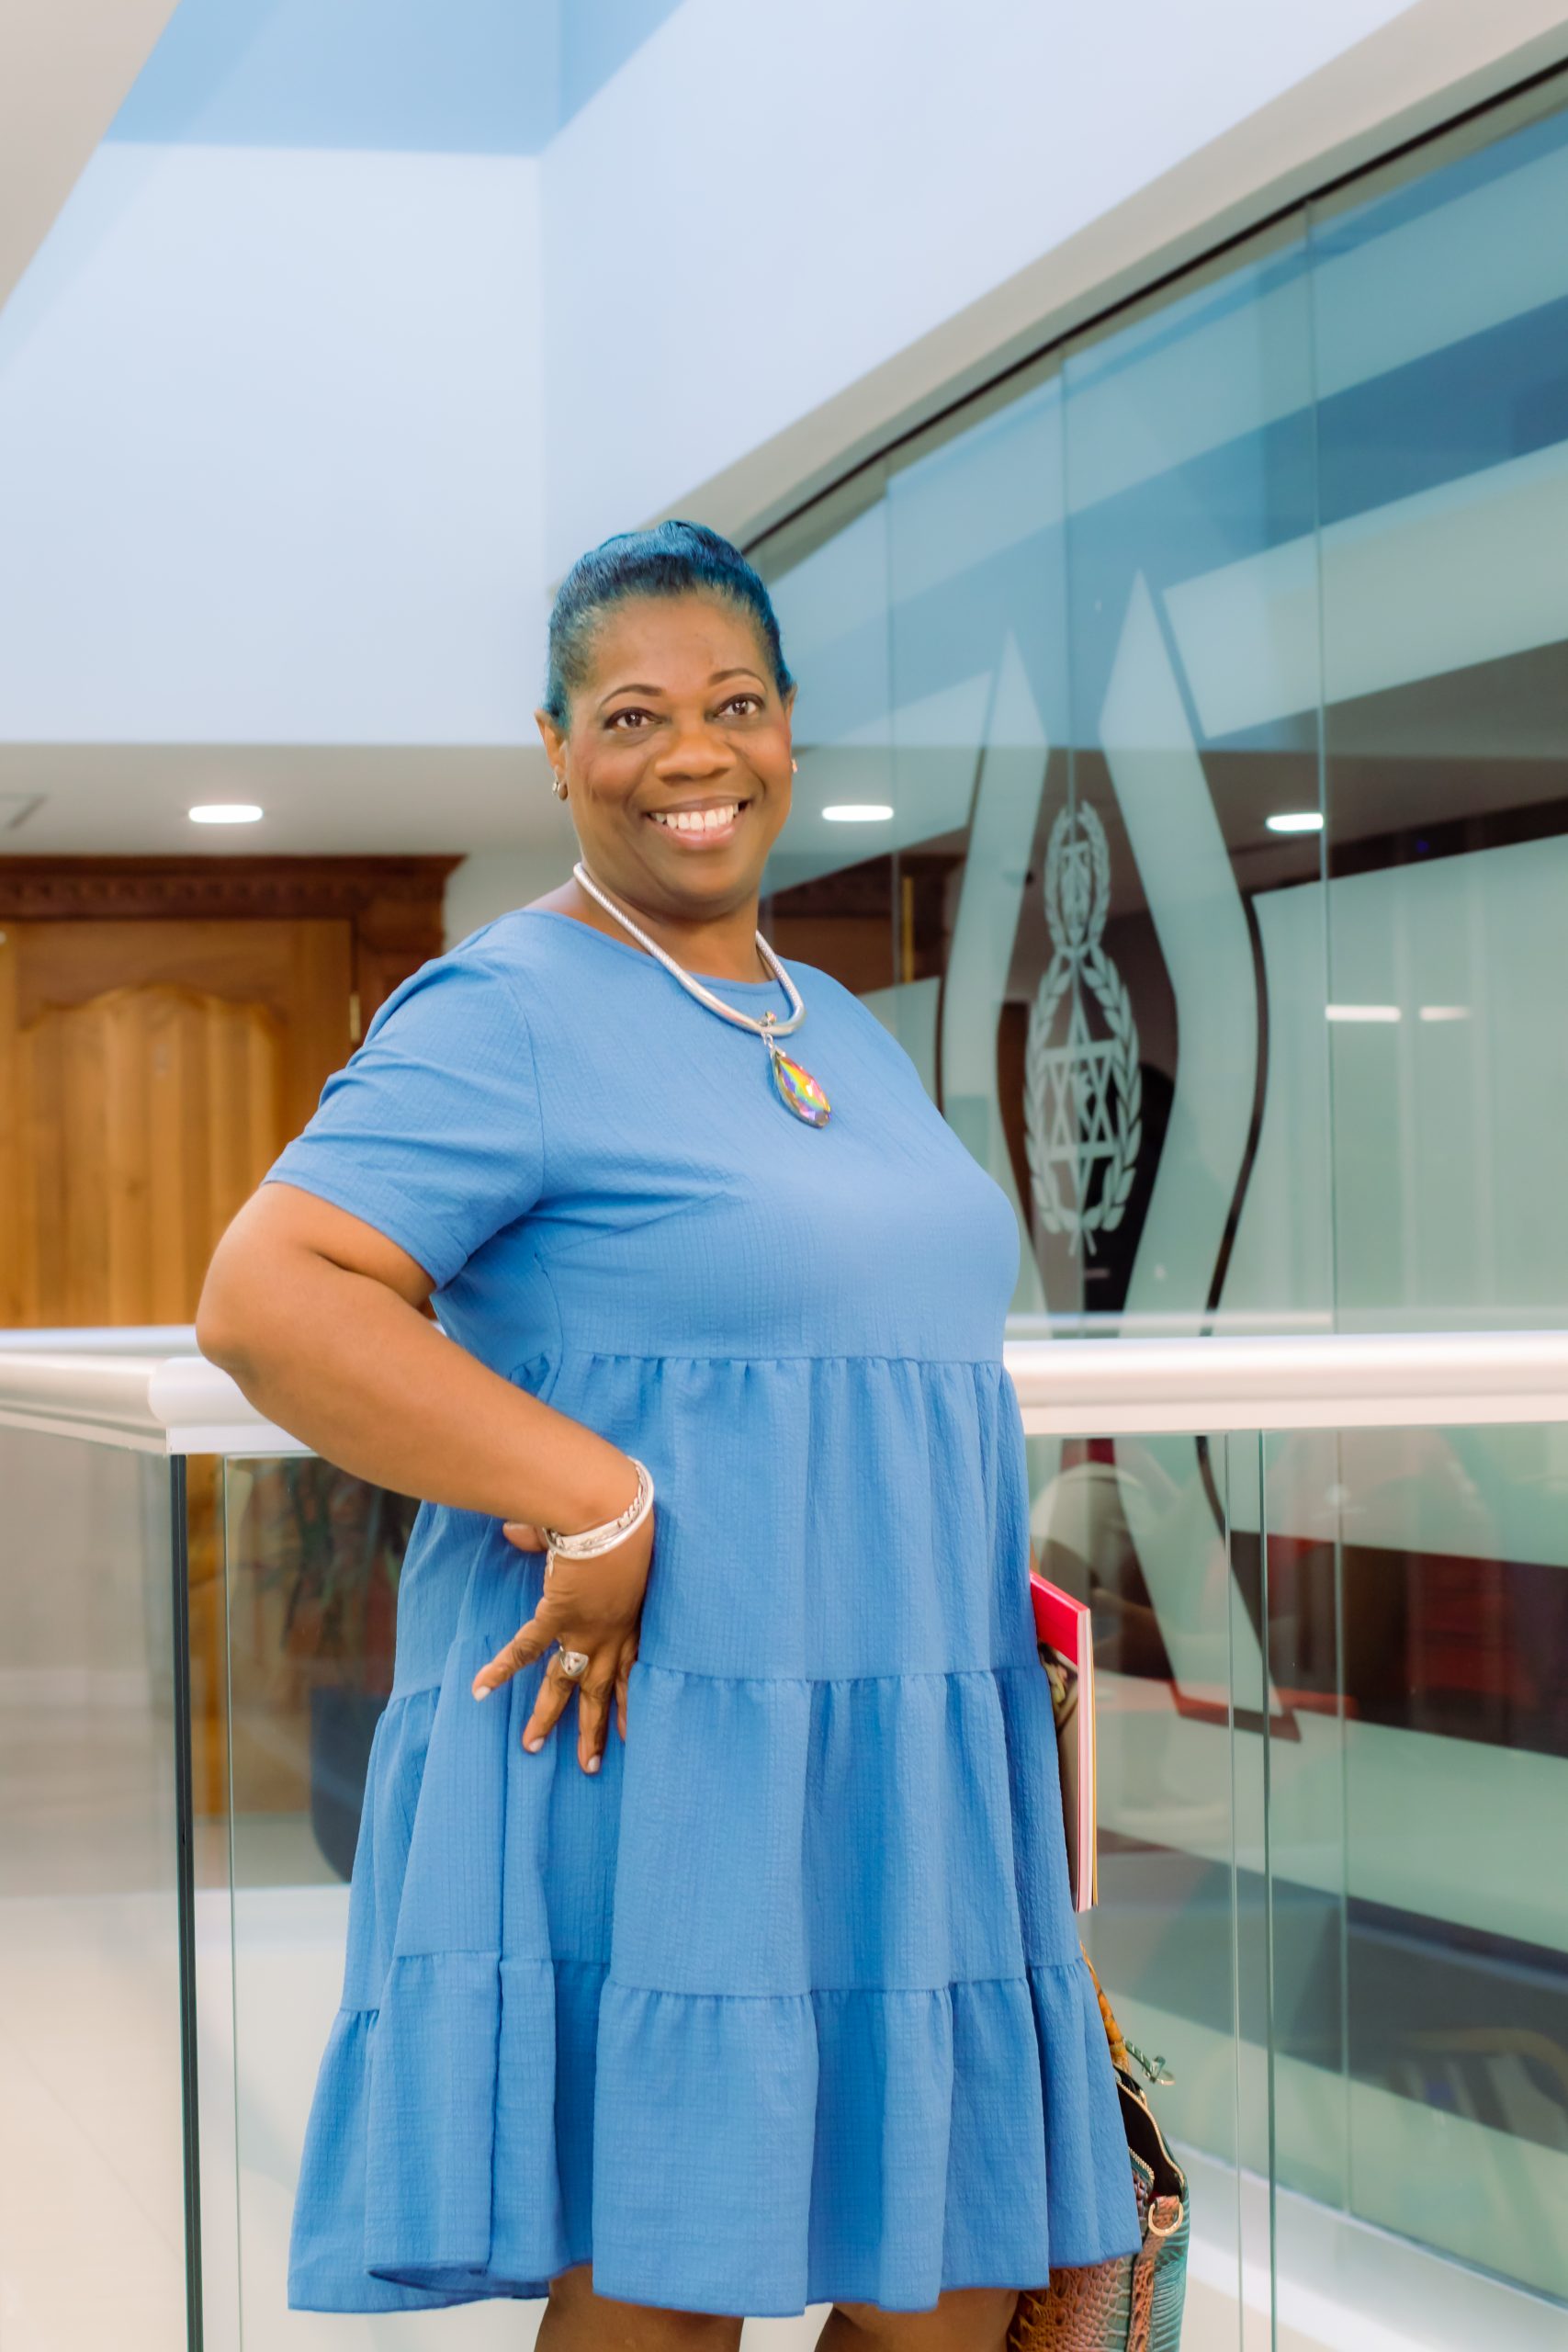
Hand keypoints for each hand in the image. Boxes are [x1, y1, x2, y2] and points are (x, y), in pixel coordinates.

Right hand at [469, 1498, 652, 1774]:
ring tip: (533, 1748)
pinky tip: (480, 1690)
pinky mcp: (560, 1616)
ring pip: (568, 1685)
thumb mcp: (604, 1545)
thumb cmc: (619, 1517)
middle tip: (589, 1766)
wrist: (618, 1511)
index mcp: (630, 1620)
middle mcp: (613, 1633)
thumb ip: (562, 1543)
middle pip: (601, 1691)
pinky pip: (525, 1650)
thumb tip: (517, 1530)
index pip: (630, 1670)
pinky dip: (500, 1668)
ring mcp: (587, 1629)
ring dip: (549, 1717)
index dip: (627, 1701)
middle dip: (593, 1730)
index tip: (625, 1730)